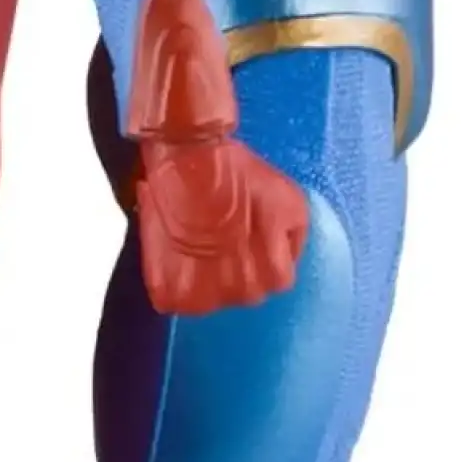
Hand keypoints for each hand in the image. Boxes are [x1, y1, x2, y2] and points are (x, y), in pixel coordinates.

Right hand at [135, 136, 308, 315]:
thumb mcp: (292, 202)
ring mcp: (205, 296)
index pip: (274, 279)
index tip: (247, 234)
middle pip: (241, 290)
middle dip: (233, 267)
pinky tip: (172, 255)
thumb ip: (291, 239)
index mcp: (274, 275)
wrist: (191, 161)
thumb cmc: (240, 177)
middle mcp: (243, 293)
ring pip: (206, 299)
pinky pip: (171, 300)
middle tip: (219, 237)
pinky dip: (169, 281)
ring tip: (194, 246)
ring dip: (200, 277)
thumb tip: (283, 255)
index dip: (261, 253)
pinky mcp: (168, 290)